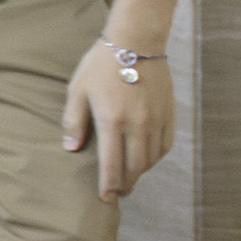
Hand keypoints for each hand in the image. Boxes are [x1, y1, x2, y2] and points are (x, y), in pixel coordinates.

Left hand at [66, 37, 175, 195]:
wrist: (136, 42)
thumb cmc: (101, 65)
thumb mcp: (78, 90)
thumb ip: (74, 121)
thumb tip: (70, 148)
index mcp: (112, 120)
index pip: (112, 164)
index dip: (108, 184)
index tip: (105, 198)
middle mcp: (138, 125)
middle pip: (135, 167)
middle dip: (125, 184)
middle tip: (117, 193)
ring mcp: (156, 120)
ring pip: (152, 159)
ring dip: (140, 173)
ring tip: (129, 179)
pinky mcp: (169, 114)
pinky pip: (165, 145)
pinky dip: (155, 157)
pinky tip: (146, 160)